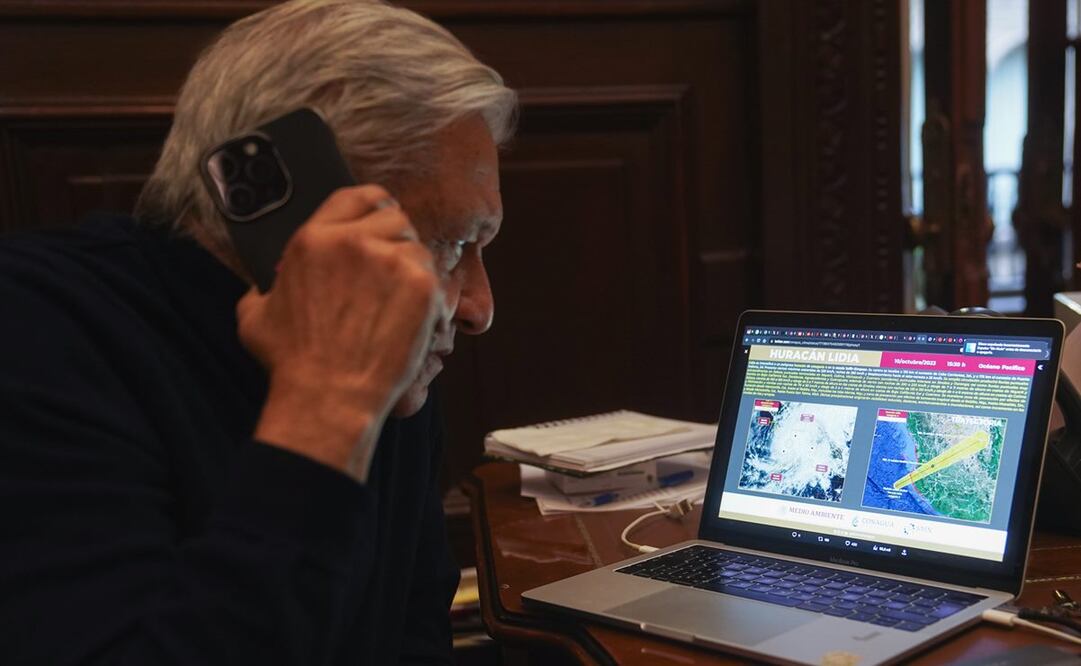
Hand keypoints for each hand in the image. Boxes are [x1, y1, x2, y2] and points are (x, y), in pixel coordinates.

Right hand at [237, 185, 442, 479]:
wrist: (329, 396)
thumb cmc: (292, 363)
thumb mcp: (255, 315)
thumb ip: (264, 288)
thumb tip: (267, 285)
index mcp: (314, 238)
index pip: (357, 196)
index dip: (373, 207)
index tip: (378, 222)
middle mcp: (353, 241)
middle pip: (395, 218)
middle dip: (396, 240)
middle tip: (391, 271)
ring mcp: (391, 261)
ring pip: (417, 248)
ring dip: (413, 270)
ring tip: (400, 302)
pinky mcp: (422, 286)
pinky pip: (436, 277)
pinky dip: (431, 297)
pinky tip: (415, 320)